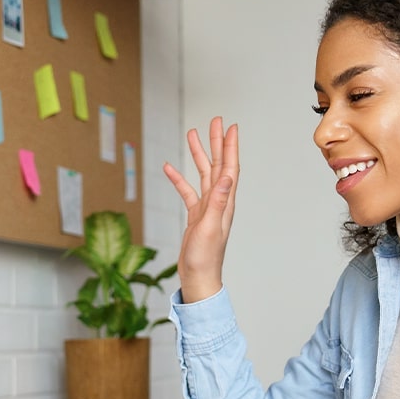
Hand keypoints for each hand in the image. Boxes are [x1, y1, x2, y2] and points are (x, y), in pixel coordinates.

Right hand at [162, 117, 238, 302]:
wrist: (198, 278)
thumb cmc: (205, 258)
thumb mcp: (211, 227)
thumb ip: (218, 201)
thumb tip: (226, 176)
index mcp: (225, 202)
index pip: (229, 168)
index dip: (230, 146)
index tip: (230, 126)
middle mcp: (219, 201)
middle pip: (218, 165)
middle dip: (216, 142)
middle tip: (215, 121)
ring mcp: (207, 208)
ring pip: (203, 174)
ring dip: (199, 154)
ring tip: (193, 134)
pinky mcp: (196, 215)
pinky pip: (187, 191)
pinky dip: (179, 179)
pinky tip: (168, 168)